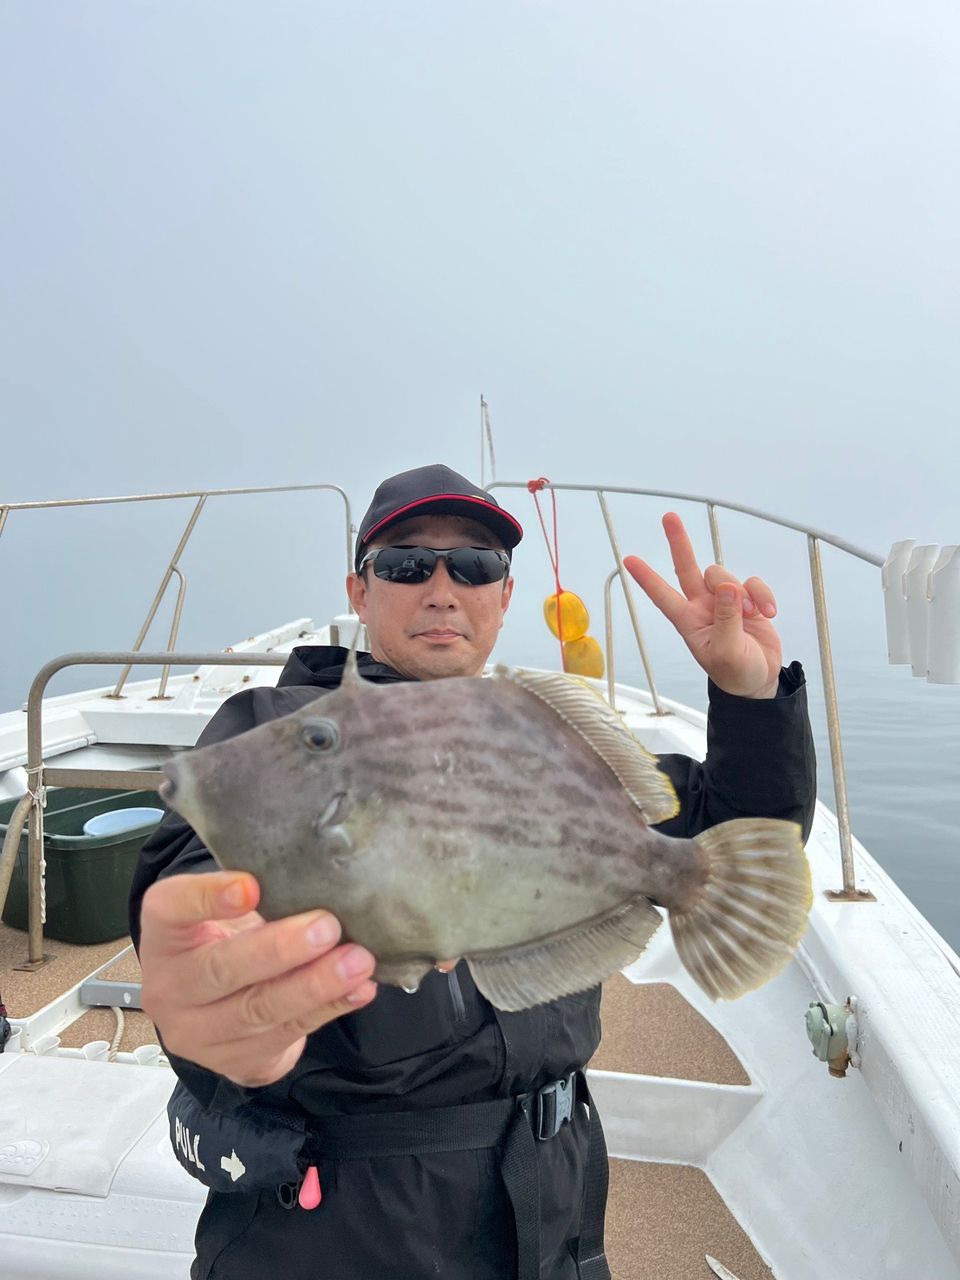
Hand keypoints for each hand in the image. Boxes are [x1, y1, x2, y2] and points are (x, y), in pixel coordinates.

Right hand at [139, 870, 376, 1087]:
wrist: (216, 1005)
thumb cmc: (230, 936)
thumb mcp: (228, 908)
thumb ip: (258, 891)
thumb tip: (318, 872)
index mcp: (163, 934)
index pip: (172, 909)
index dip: (208, 898)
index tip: (251, 887)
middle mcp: (169, 987)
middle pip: (221, 970)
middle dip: (279, 949)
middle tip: (327, 927)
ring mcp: (199, 1033)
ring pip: (259, 1009)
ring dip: (315, 985)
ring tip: (357, 961)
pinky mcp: (236, 1061)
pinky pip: (287, 1034)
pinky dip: (329, 1008)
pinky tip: (359, 990)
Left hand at [623, 512, 781, 698]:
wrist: (759, 681)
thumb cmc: (735, 672)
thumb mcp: (726, 652)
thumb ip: (726, 620)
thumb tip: (727, 587)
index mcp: (688, 621)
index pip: (663, 596)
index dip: (647, 578)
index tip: (628, 559)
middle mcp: (702, 606)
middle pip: (687, 568)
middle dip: (679, 542)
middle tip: (669, 517)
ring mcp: (725, 601)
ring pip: (724, 575)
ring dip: (742, 593)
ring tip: (751, 617)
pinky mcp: (748, 599)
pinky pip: (753, 583)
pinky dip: (762, 595)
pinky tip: (769, 614)